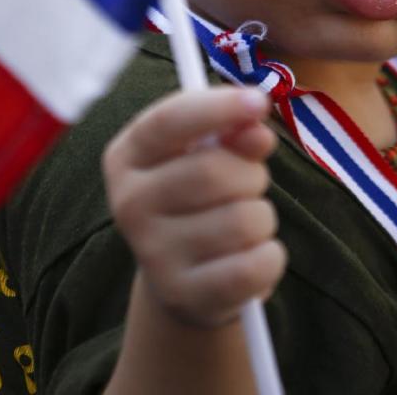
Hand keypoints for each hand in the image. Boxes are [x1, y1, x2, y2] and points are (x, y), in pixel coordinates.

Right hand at [102, 87, 286, 327]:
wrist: (182, 278)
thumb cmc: (199, 197)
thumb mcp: (207, 152)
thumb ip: (233, 131)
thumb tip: (257, 129)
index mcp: (126, 156)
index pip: (168, 120)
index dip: (217, 107)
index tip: (260, 101)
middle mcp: (129, 204)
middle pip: (214, 171)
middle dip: (251, 172)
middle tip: (248, 182)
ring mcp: (152, 254)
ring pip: (243, 219)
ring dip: (262, 216)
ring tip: (244, 222)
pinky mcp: (183, 295)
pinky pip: (254, 266)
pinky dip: (270, 256)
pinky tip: (253, 254)